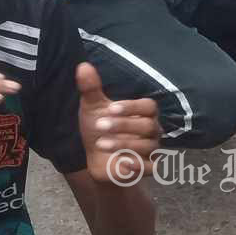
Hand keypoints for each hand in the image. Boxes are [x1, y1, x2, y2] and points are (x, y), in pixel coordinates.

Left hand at [76, 63, 159, 183]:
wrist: (96, 159)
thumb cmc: (99, 129)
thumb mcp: (92, 108)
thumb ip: (91, 88)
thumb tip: (83, 66)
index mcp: (143, 113)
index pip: (148, 106)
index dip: (132, 107)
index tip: (111, 108)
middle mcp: (152, 130)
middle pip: (148, 125)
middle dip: (123, 125)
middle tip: (99, 125)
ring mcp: (152, 150)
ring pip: (147, 146)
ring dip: (123, 144)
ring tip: (100, 144)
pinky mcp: (147, 168)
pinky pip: (151, 167)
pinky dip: (139, 165)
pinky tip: (123, 162)